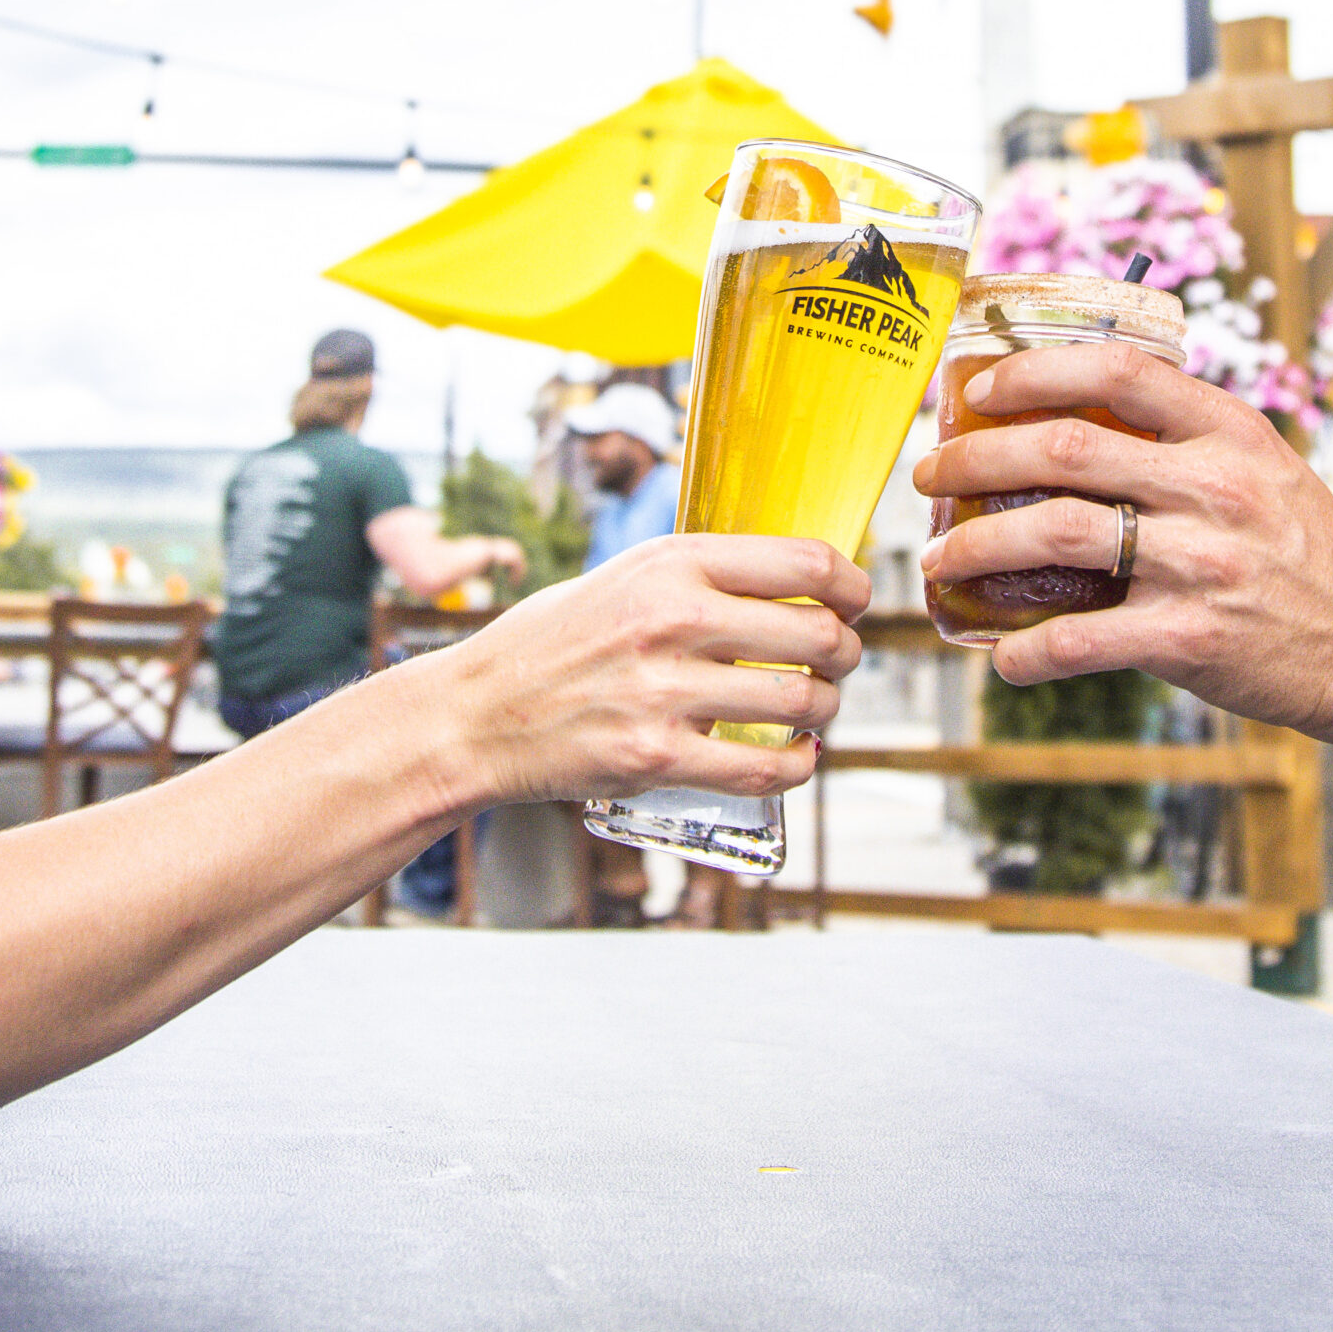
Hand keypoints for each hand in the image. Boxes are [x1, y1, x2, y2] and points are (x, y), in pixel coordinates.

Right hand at [427, 532, 865, 806]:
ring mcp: (665, 693)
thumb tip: (791, 582)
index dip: (855, 586)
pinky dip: (799, 765)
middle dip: (849, 653)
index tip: (858, 602)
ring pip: (803, 703)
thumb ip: (700, 575)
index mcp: (670, 563)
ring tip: (815, 710)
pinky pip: (766, 768)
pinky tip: (797, 756)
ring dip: (828, 710)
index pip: (807, 564)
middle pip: (820, 635)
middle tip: (840, 663)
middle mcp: (672, 620)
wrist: (474, 715)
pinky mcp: (657, 759)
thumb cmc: (552, 642)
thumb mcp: (623, 577)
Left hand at [910, 340, 1332, 734]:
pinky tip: (1001, 657)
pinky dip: (1026, 652)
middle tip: (930, 476)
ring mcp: (1201, 561)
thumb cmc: (1308, 557)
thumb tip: (1071, 425)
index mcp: (1228, 431)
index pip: (1117, 370)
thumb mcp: (1262, 471)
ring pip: (1052, 533)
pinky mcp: (1189, 636)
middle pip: (1062, 450)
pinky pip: (1079, 639)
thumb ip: (1182, 444)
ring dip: (976, 548)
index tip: (979, 391)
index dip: (1033, 372)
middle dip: (974, 458)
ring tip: (940, 562)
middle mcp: (1213, 486)